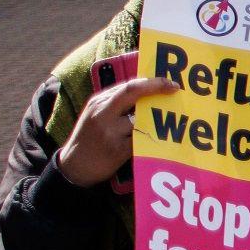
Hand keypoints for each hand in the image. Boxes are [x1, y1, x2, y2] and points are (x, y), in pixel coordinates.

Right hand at [54, 75, 179, 187]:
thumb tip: (148, 92)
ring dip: (156, 119)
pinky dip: (151, 137)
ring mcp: (109, 132)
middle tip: (175, 89)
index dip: (151, 82)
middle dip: (156, 87)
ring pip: (140, 118)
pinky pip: (141, 139)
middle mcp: (102, 114)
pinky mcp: (117, 150)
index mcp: (98, 103)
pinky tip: (159, 139)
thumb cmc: (90, 139)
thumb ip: (117, 104)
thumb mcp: (96, 115)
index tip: (169, 82)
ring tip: (169, 120)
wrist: (74, 168)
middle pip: (132, 92)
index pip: (127, 86)